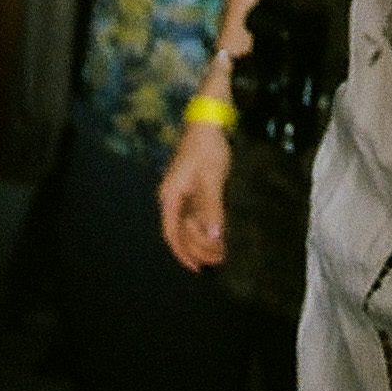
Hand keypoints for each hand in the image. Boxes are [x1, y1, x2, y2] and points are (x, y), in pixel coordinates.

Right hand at [159, 117, 231, 271]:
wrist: (208, 122)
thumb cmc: (207, 148)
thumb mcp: (211, 178)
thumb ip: (211, 207)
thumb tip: (213, 235)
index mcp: (171, 196)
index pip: (172, 233)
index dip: (183, 253)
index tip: (197, 268)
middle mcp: (173, 197)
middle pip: (181, 232)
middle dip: (198, 248)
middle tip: (218, 260)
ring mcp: (182, 193)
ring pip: (189, 224)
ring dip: (203, 239)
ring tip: (221, 252)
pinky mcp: (193, 187)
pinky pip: (197, 214)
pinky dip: (207, 226)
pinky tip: (220, 234)